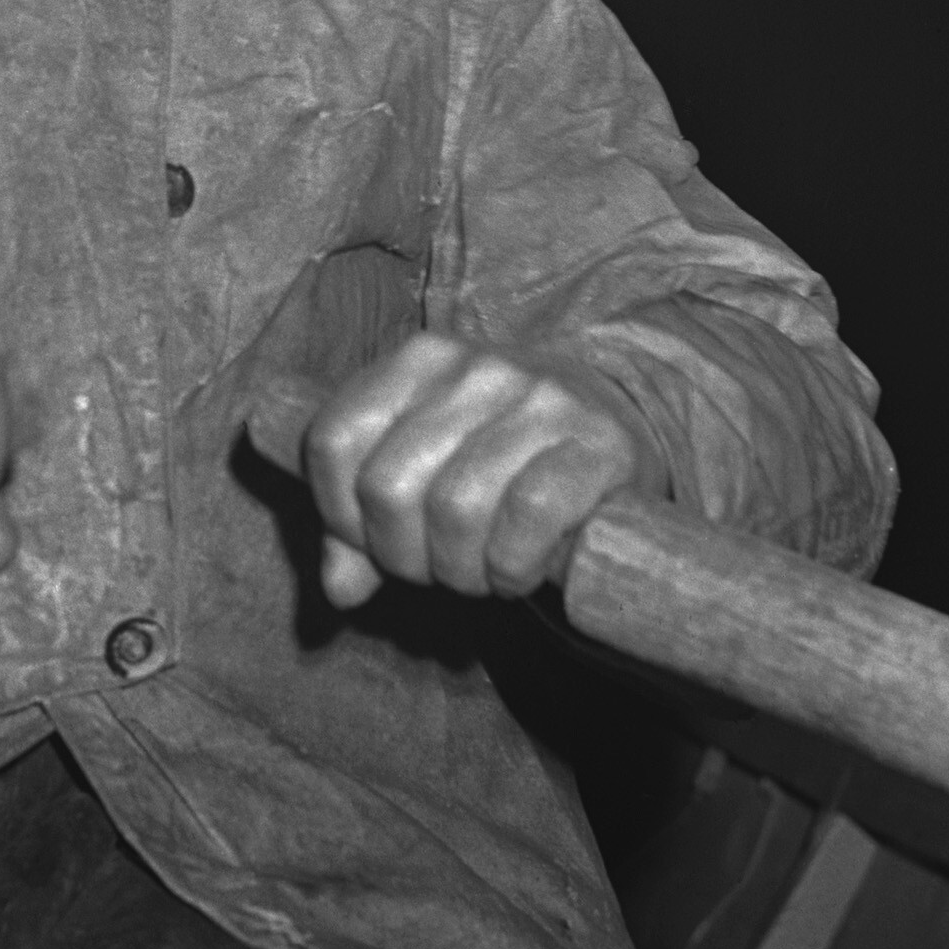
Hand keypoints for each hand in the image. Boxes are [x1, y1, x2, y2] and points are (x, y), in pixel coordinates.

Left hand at [302, 333, 668, 608]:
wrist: (616, 426)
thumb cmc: (500, 459)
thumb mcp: (423, 470)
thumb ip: (363, 522)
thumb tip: (339, 589)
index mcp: (417, 360)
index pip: (332, 442)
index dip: (341, 515)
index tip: (375, 542)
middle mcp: (474, 367)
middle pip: (389, 487)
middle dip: (403, 556)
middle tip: (435, 568)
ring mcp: (540, 398)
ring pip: (456, 510)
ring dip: (459, 570)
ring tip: (479, 572)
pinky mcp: (597, 443)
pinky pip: (527, 518)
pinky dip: (511, 567)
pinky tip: (517, 570)